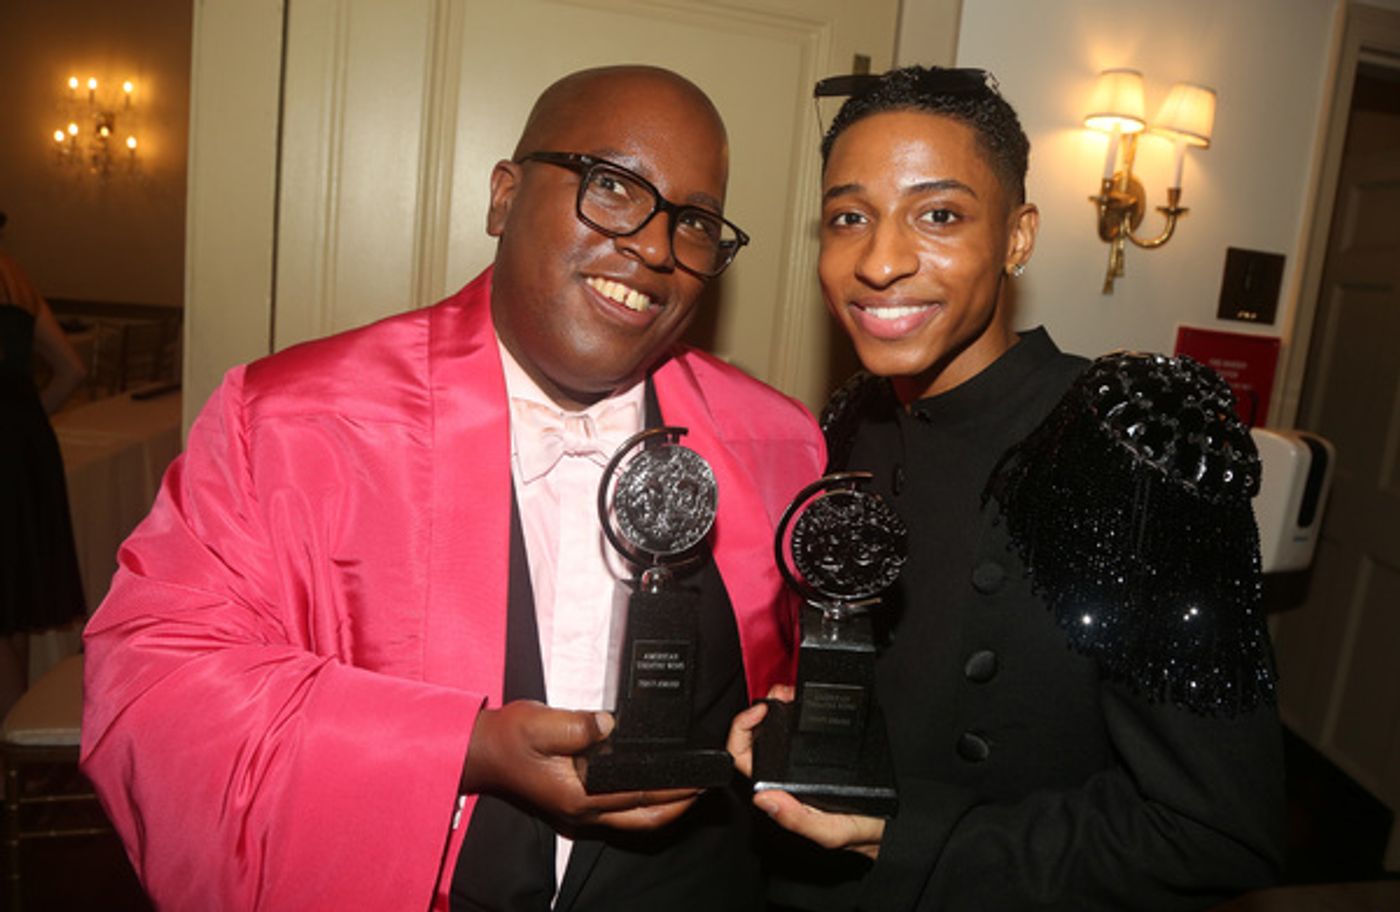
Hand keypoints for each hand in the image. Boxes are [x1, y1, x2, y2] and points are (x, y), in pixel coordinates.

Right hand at [463, 700, 698, 831]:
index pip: (637, 796)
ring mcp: (579, 813)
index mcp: (577, 796)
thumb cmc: (508, 739)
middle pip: (642, 821)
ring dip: (662, 809)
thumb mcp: (542, 722)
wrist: (482, 751)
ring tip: (687, 788)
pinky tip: (653, 786)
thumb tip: (611, 724)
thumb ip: (579, 725)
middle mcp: (581, 812)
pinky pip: (619, 813)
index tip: (699, 780)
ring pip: (632, 822)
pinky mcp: (576, 805)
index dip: (673, 789)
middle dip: (677, 807)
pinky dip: (642, 805)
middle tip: (704, 789)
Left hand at [727, 684, 884, 859]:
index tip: (760, 712)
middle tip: (780, 694)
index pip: (745, 760)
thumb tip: (763, 799)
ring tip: (793, 693)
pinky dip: (800, 711)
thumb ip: (798, 820)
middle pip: (759, 738)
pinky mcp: (822, 753)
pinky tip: (807, 703)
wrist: (896, 825)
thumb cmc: (863, 832)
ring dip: (781, 707)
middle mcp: (787, 777)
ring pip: (779, 730)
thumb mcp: (832, 832)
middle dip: (764, 709)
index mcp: (781, 794)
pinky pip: (802, 729)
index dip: (742, 731)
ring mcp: (803, 763)